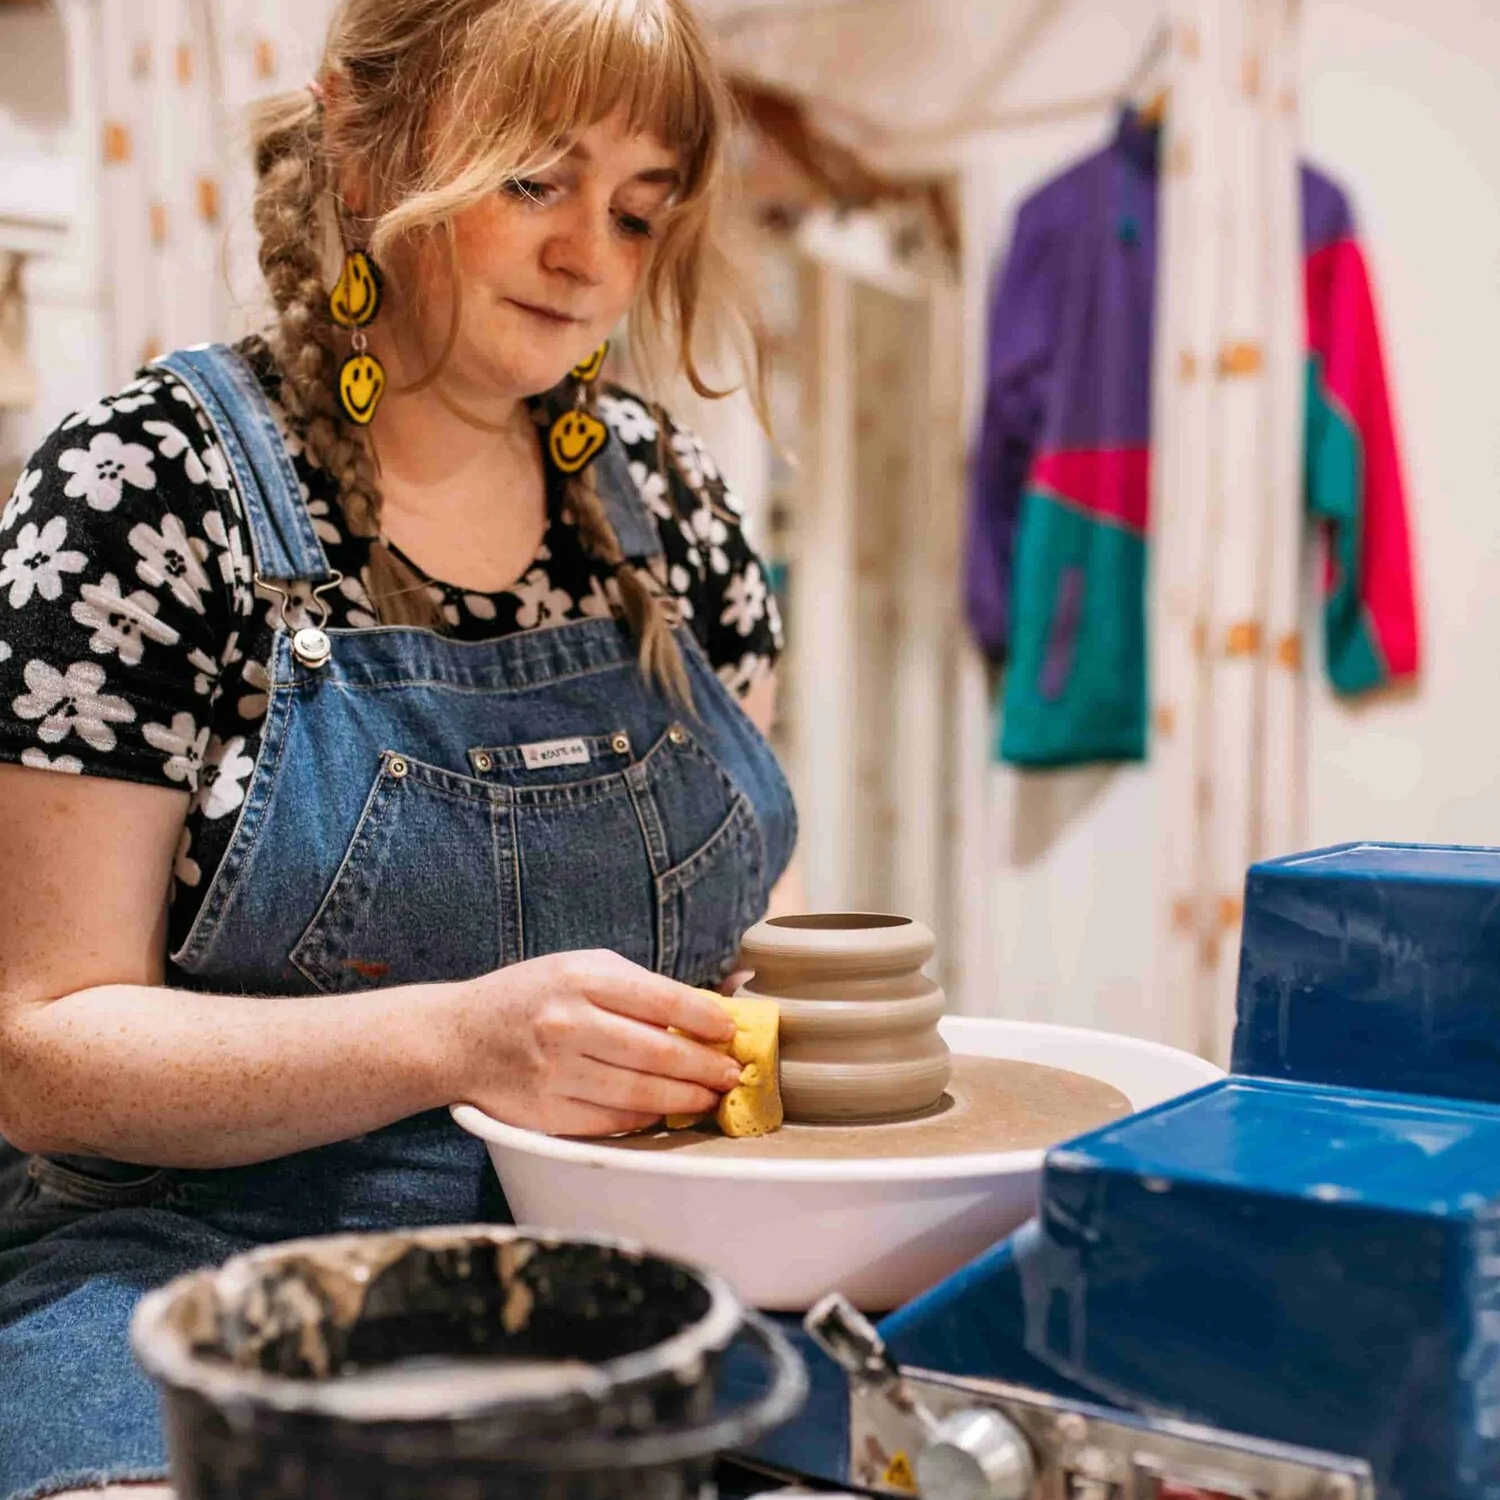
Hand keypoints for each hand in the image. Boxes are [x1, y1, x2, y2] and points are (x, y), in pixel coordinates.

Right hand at [445, 949, 742, 1136]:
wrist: (460, 1037)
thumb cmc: (535, 996)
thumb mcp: (582, 968)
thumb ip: (641, 986)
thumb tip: (711, 1005)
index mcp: (581, 979)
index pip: (662, 1000)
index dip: (705, 1019)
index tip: (730, 1031)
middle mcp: (568, 1024)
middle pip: (658, 1053)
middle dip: (706, 1066)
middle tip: (732, 1074)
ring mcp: (555, 1072)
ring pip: (640, 1093)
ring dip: (686, 1098)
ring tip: (710, 1096)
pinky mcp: (545, 1113)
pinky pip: (612, 1121)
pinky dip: (646, 1117)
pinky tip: (665, 1110)